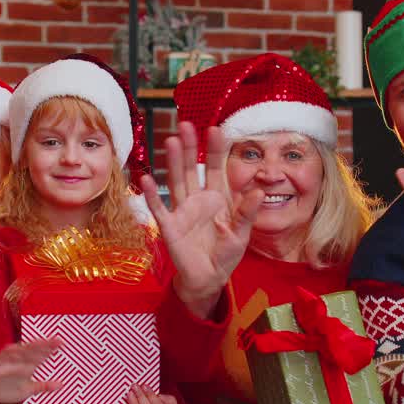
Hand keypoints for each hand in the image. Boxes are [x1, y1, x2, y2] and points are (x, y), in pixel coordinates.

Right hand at [0, 338, 63, 403]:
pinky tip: (11, 352)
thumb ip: (44, 386)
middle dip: (42, 345)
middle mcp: (17, 361)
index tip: (60, 342)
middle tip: (53, 341)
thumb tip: (61, 385)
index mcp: (27, 364)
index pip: (40, 354)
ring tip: (36, 346)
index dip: (49, 347)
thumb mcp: (29, 390)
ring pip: (16, 353)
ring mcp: (5, 363)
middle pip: (30, 350)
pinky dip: (5, 358)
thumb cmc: (9, 387)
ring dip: (26, 348)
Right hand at [139, 121, 262, 318]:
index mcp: (217, 198)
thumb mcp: (241, 234)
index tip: (215, 128)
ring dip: (173, 163)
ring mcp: (182, 211)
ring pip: (176, 182)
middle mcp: (197, 200)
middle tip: (185, 124)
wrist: (208, 278)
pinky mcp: (170, 226)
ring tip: (170, 141)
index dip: (215, 150)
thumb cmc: (226, 255)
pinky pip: (159, 208)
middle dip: (189, 147)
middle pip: (191, 168)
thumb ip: (246, 212)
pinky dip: (152, 195)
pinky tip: (146, 178)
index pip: (215, 168)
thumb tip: (257, 191)